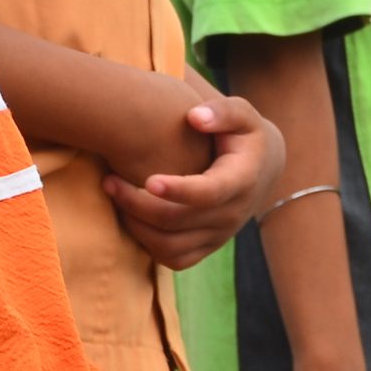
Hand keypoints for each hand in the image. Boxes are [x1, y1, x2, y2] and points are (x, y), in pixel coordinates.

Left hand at [104, 94, 287, 270]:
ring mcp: (220, 235)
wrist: (260, 169)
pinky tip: (131, 216)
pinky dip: (147, 243)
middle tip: (109, 181)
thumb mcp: (242, 114)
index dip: (179, 190)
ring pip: (170, 246)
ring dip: (136, 225)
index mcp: (242, 180)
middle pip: (178, 221)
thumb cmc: (242, 134)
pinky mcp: (208, 247)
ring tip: (114, 196)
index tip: (148, 179)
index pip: (210, 193)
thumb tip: (194, 118)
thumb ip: (222, 111)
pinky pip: (174, 259)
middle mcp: (232, 214)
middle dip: (137, 204)